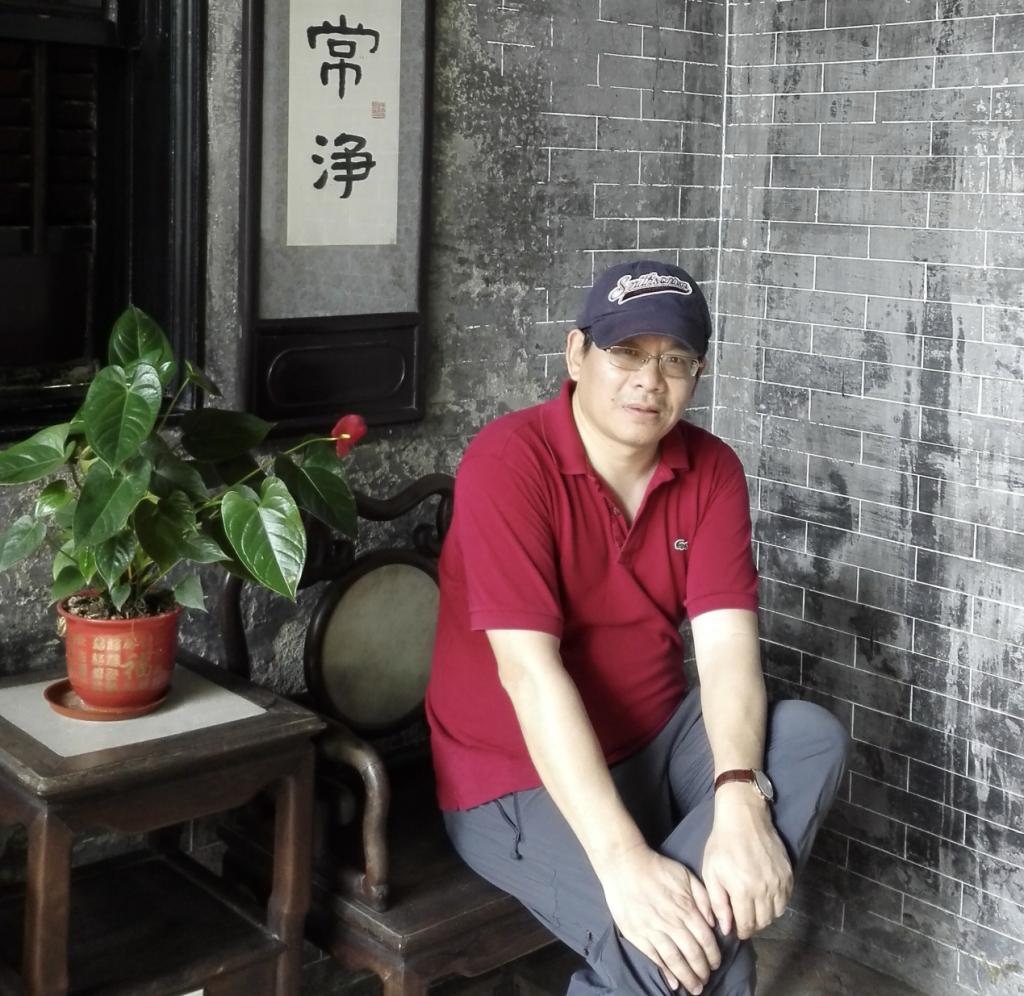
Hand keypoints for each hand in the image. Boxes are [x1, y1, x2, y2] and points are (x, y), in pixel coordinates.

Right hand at [598, 845, 720, 993]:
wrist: (625, 865)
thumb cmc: (657, 868)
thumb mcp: (686, 875)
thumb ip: (703, 897)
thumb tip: (713, 922)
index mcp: (686, 908)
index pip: (705, 939)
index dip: (713, 955)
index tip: (716, 964)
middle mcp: (672, 922)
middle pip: (692, 953)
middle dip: (702, 970)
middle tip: (706, 980)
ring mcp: (653, 930)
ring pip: (675, 960)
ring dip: (687, 977)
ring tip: (694, 988)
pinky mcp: (637, 935)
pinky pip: (655, 958)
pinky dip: (666, 972)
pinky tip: (673, 983)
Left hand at [701, 786, 792, 938]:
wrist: (744, 818)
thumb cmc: (722, 843)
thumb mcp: (710, 872)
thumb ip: (718, 903)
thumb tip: (726, 928)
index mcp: (743, 890)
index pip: (747, 925)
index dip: (741, 931)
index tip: (736, 930)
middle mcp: (764, 889)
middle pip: (763, 922)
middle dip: (753, 925)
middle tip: (744, 919)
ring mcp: (779, 882)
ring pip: (776, 913)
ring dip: (766, 916)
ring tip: (754, 909)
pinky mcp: (788, 874)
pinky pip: (786, 900)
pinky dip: (777, 904)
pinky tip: (766, 897)